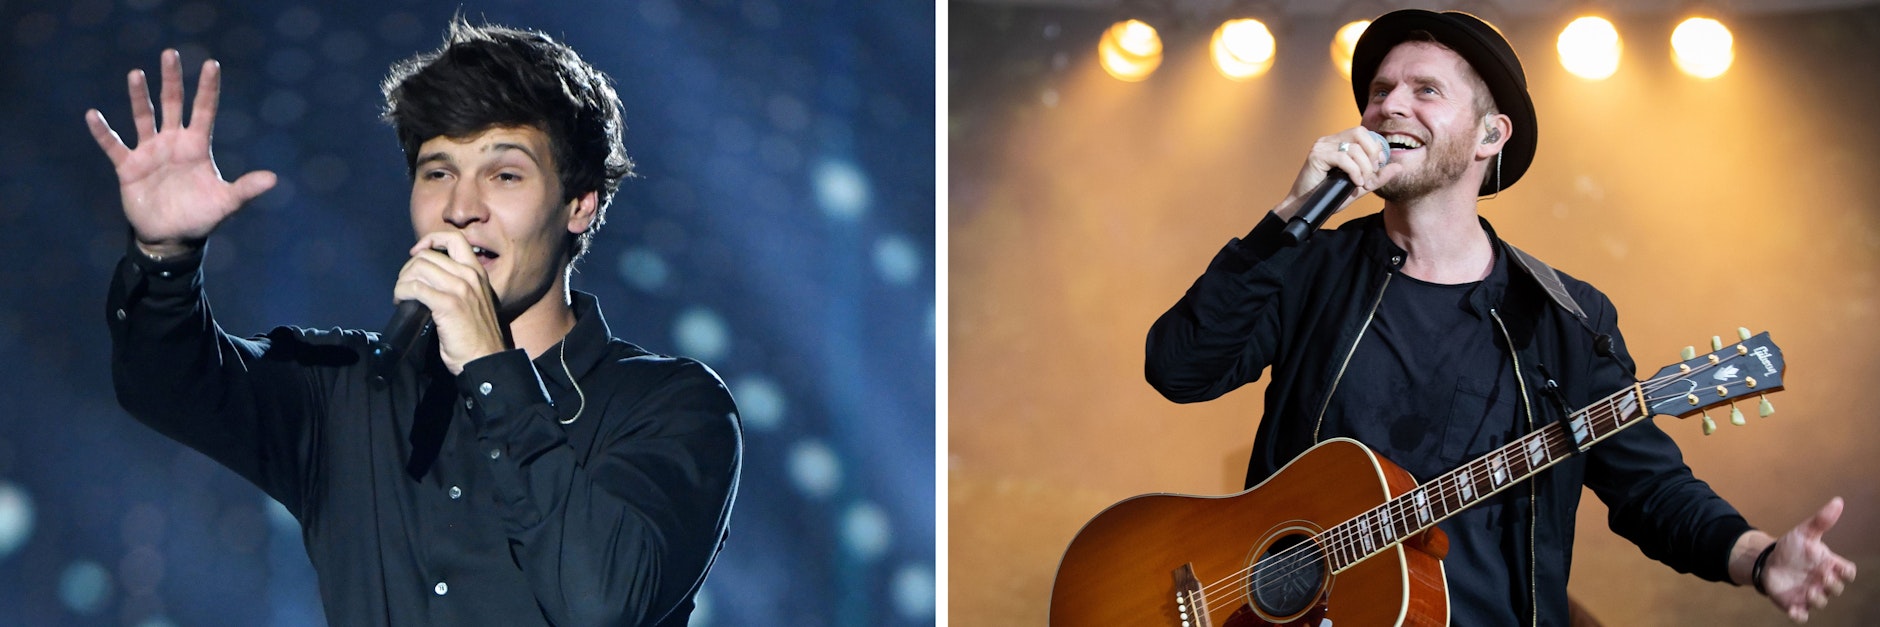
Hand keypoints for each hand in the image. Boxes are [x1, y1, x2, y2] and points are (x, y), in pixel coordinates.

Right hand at [85, 49, 275, 257]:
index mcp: (197, 147)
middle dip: (172, 80)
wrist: (171, 237)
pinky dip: (103, 132)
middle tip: (170, 53)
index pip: (204, 110)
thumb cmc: (200, 217)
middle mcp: (173, 143)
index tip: (211, 63)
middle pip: (173, 104)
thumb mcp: (225, 203)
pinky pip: (113, 145)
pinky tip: (93, 116)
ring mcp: (150, 152)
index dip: (207, 88)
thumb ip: (246, 189)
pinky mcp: (128, 166)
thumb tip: (274, 179)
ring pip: (143, 117)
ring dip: (139, 97)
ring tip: (136, 74)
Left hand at [394, 231, 508, 374]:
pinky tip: (400, 301)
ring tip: (401, 295)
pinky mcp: (447, 304)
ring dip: (402, 281)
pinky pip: (415, 288)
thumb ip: (460, 285)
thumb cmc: (478, 335)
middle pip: (428, 255)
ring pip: (419, 268)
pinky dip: (401, 292)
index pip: (454, 239)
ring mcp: (459, 289)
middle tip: (404, 285)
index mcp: (478, 273)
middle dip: (408, 268)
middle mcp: (470, 276)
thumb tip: (431, 278)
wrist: (486, 359)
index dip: (430, 240)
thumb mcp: (476, 301)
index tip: (418, 253)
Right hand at [1271, 127, 1401, 221]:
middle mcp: (1329, 141)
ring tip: (1361, 182)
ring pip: (1353, 147)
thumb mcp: (1359, 186)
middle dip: (1371, 153)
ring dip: (1363, 167)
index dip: (1375, 148)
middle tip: (1370, 173)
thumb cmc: (1328, 196)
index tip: (1377, 166)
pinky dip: (1354, 171)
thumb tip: (1398, 167)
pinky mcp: (1316, 156)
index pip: (1363, 133)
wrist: (1305, 207)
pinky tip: (1354, 181)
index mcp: (1338, 143)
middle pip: (1360, 133)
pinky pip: (1343, 157)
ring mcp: (1321, 147)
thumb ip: (1377, 177)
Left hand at [1762, 497, 1857, 622]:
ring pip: (1820, 602)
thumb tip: (1838, 501)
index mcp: (1829, 564)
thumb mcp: (1805, 533)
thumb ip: (1821, 520)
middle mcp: (1823, 581)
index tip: (1839, 566)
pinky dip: (1799, 615)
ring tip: (1808, 591)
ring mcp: (1810, 593)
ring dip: (1817, 599)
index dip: (1846, 572)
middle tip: (1823, 576)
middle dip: (1833, 584)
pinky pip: (1800, 615)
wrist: (1769, 561)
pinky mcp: (1794, 603)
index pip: (1847, 572)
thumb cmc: (1792, 548)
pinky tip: (1794, 611)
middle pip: (1837, 588)